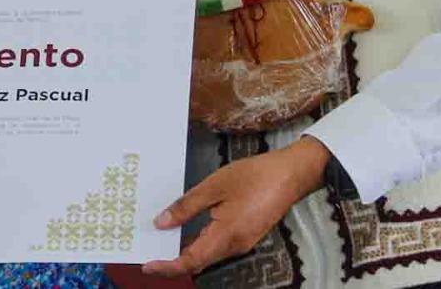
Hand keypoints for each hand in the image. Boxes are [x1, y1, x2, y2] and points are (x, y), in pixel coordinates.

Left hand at [141, 136, 331, 277]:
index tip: (148, 265)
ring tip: (161, 237)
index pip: (191, 261)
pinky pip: (217, 244)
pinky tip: (186, 228)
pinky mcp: (246, 234)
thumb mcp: (214, 186)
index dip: (168, 266)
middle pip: (198, 260)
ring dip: (185, 250)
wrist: (292, 174)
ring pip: (207, 253)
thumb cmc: (255, 176)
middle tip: (148, 249)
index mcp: (226, 236)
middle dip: (173, 259)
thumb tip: (162, 223)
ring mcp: (242, 242)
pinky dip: (198, 241)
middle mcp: (235, 246)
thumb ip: (186, 206)